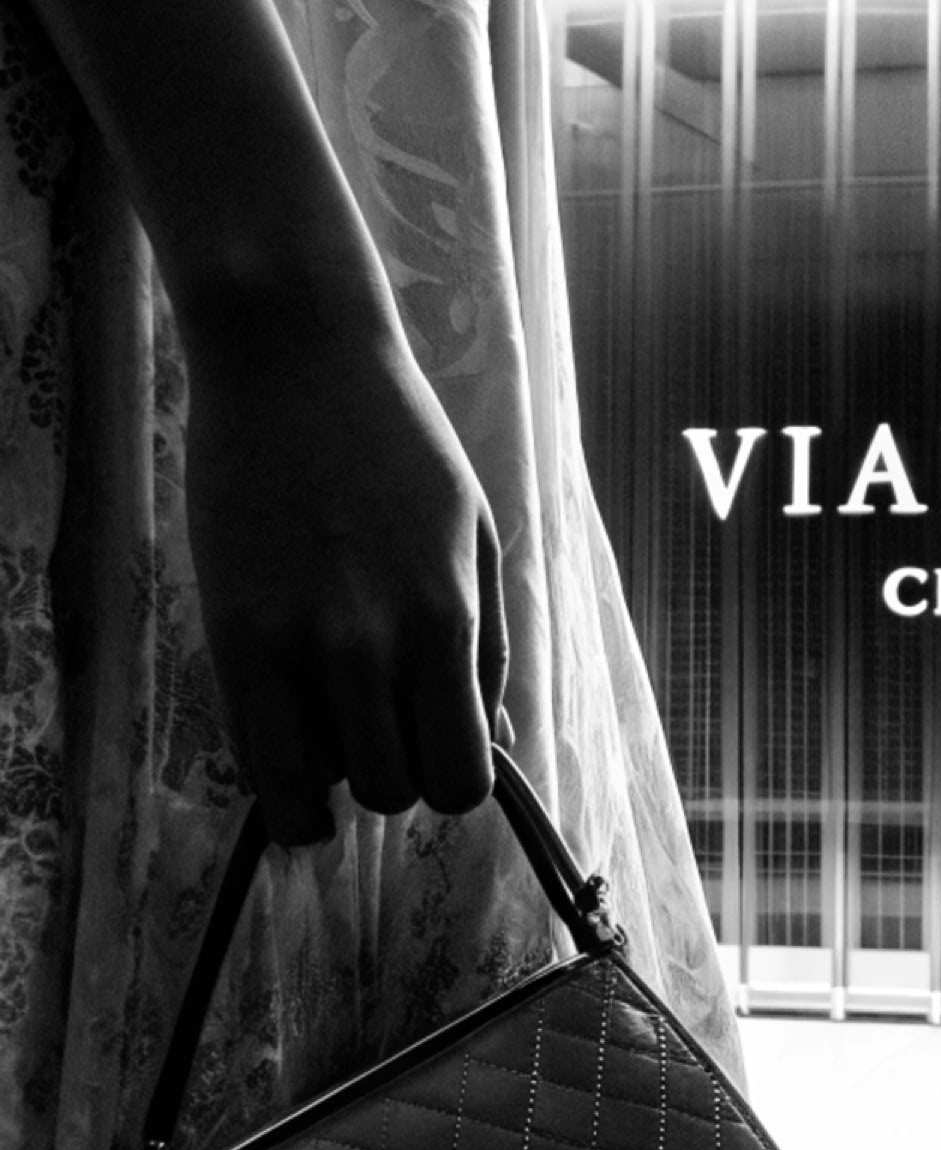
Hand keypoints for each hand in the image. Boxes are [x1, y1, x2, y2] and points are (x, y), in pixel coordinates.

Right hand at [183, 313, 509, 843]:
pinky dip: (274, 766)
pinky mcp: (229, 631)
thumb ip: (488, 650)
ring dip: (328, 777)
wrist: (297, 359)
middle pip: (391, 791)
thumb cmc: (402, 442)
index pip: (462, 777)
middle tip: (381, 728)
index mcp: (448, 620)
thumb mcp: (474, 537)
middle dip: (394, 776)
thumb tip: (501, 743)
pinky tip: (286, 731)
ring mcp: (294, 644)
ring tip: (329, 729)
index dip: (454, 780)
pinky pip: (250, 749)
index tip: (437, 749)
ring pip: (314, 785)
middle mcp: (373, 647)